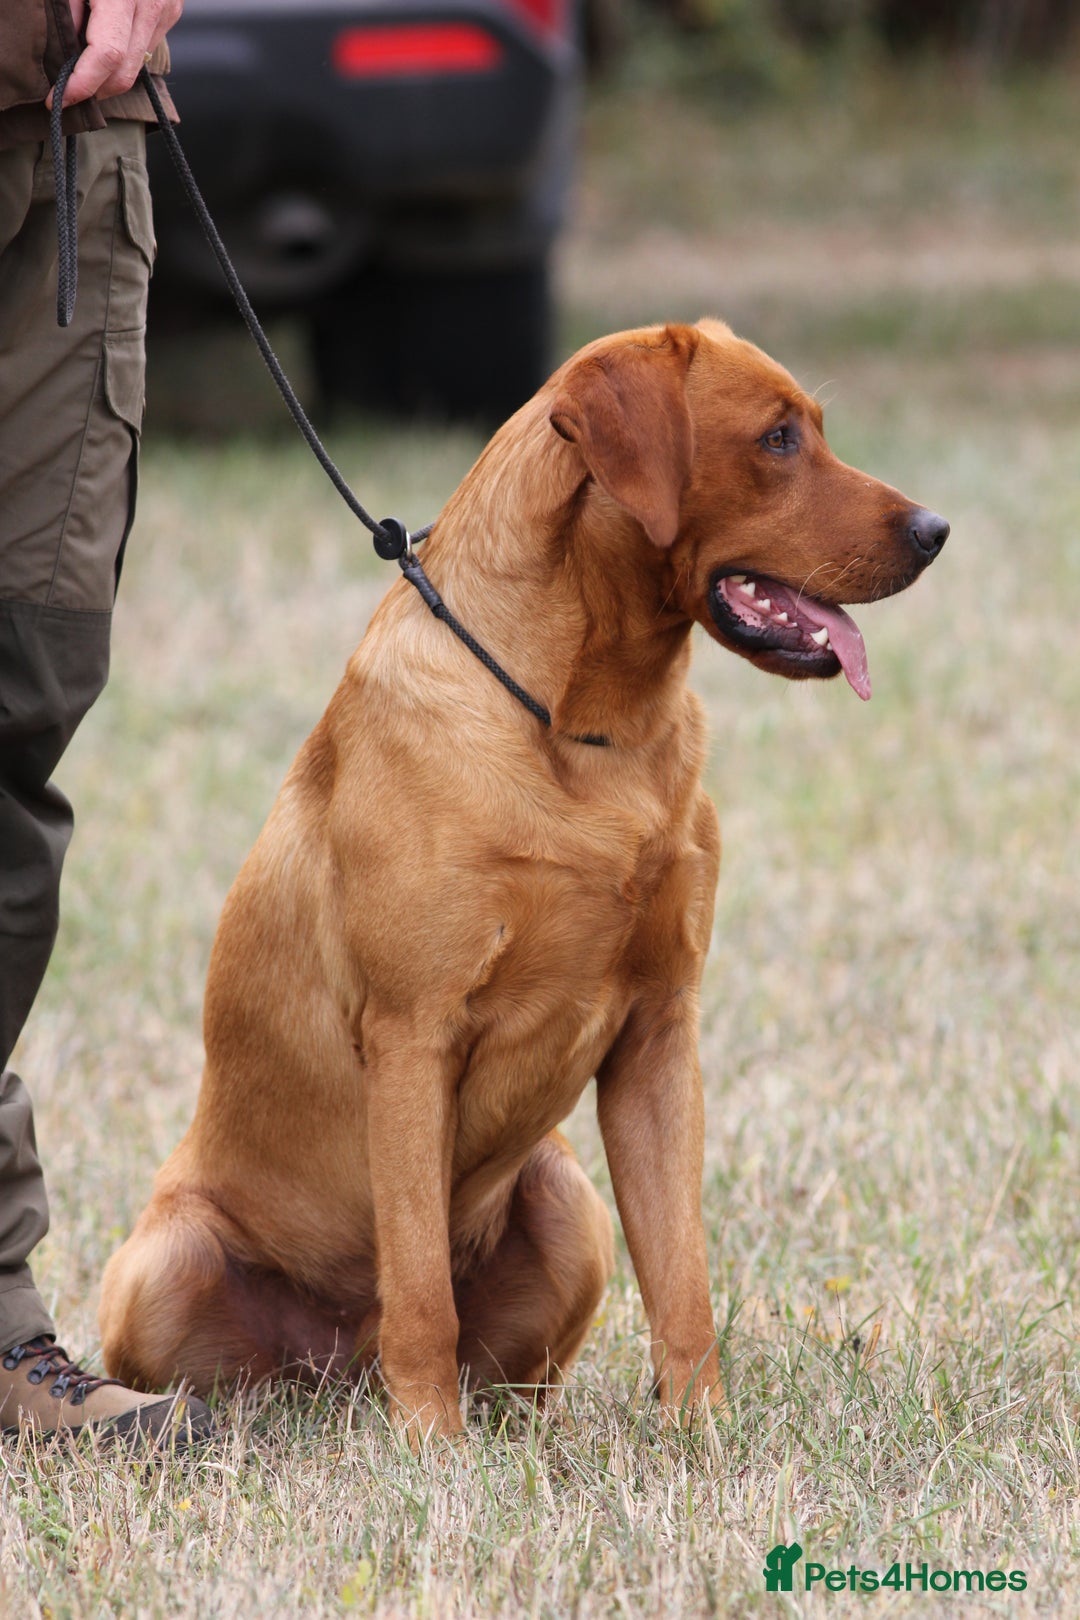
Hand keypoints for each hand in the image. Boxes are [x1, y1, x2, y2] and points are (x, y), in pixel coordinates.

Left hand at [48, 0, 181, 108]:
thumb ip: (68, 6)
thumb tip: (67, 45)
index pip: (106, 55)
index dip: (81, 83)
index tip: (59, 97)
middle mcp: (152, 4)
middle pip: (124, 71)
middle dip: (94, 89)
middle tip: (67, 92)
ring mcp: (166, 10)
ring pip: (136, 64)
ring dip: (108, 72)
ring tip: (83, 66)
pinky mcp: (172, 10)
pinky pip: (146, 46)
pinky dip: (124, 53)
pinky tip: (104, 42)